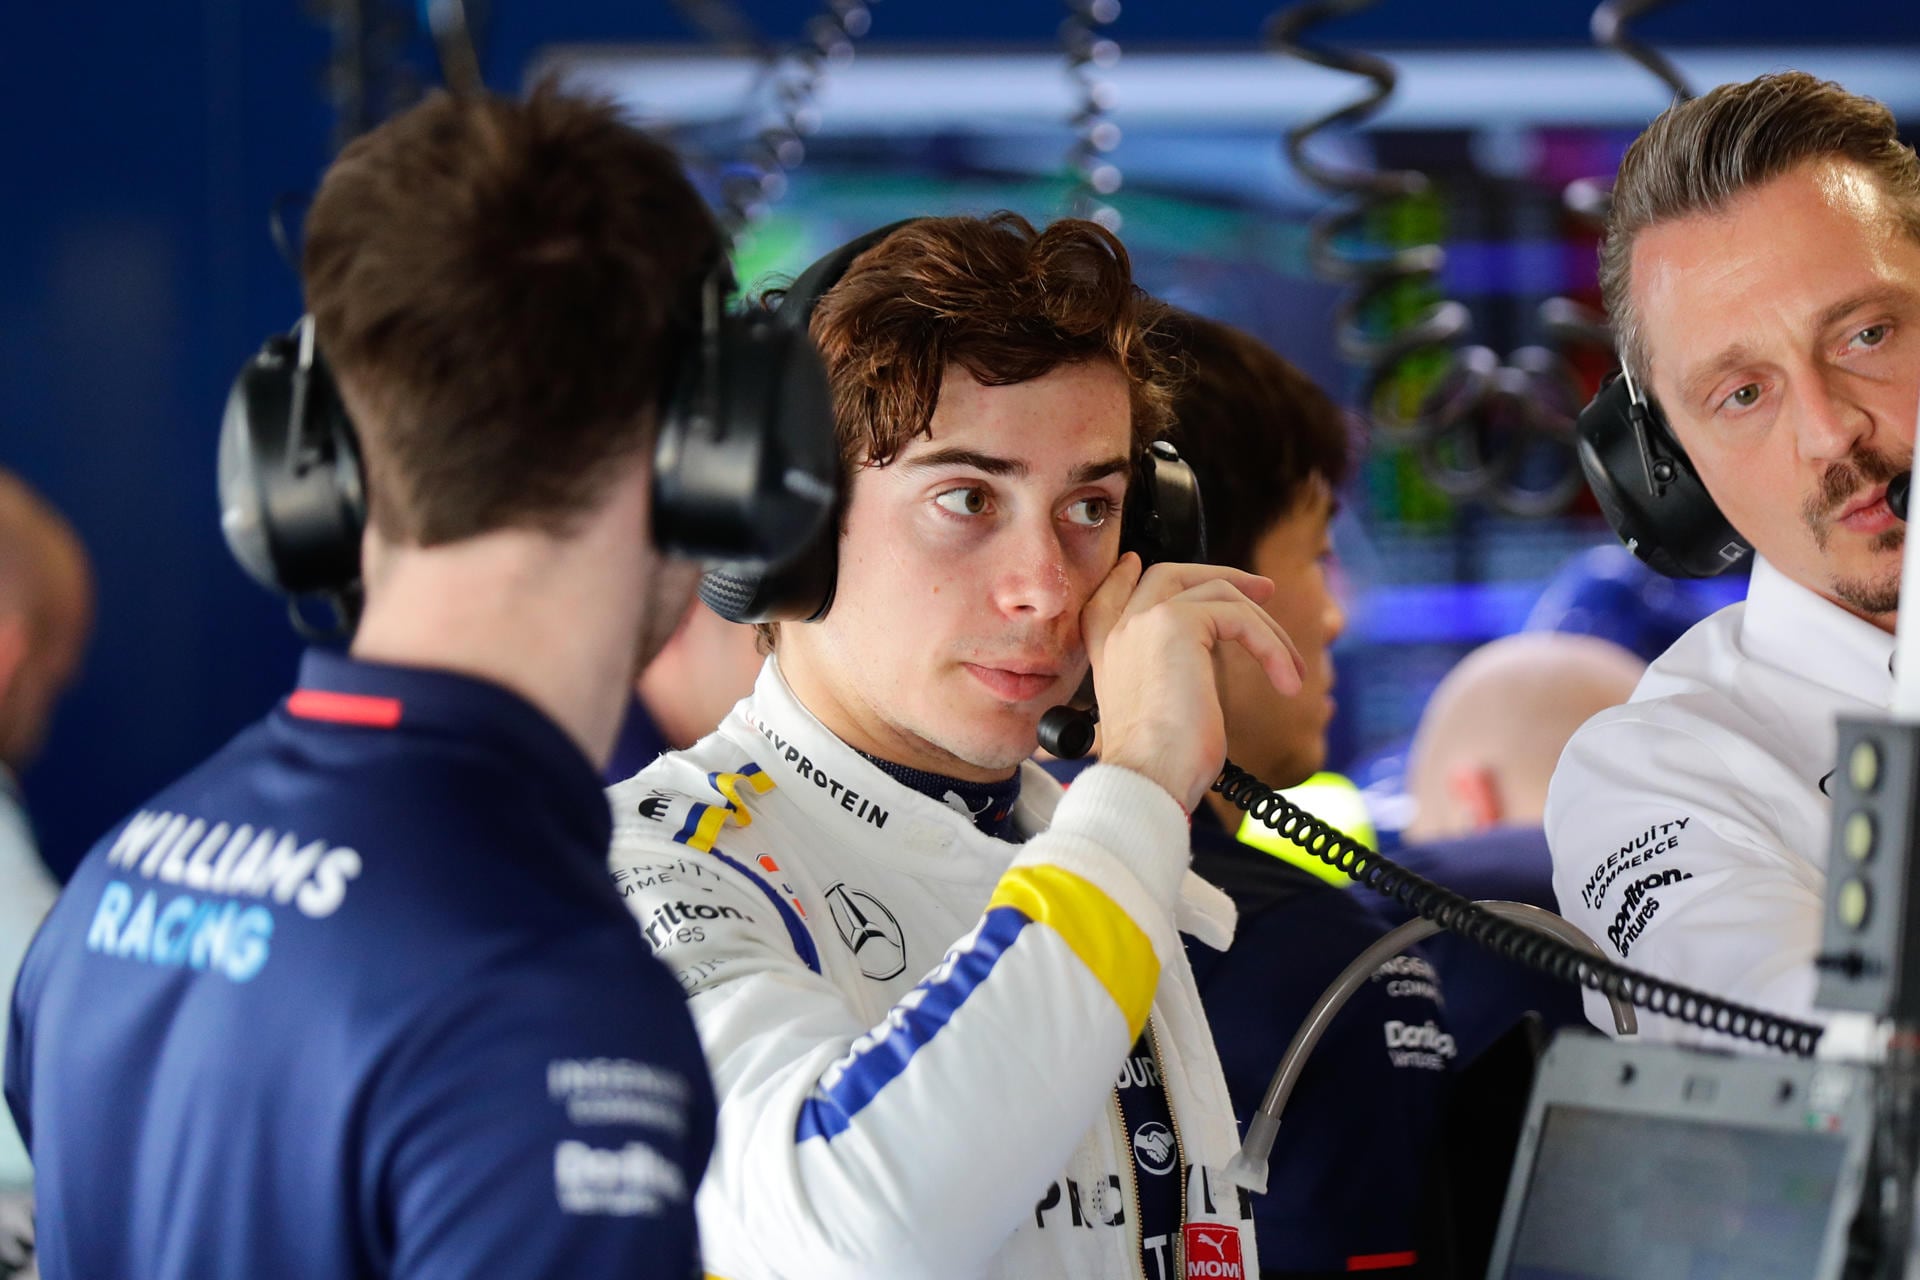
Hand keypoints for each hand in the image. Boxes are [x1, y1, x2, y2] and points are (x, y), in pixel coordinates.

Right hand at [1082, 554, 1303, 811]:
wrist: (1148, 778)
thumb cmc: (1159, 763)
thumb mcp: (1160, 708)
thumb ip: (1172, 671)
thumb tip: (1211, 655)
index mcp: (1107, 649)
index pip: (1113, 593)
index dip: (1131, 575)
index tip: (1145, 565)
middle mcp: (1119, 628)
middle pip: (1169, 574)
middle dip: (1218, 574)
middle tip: (1263, 590)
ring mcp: (1145, 620)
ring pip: (1217, 593)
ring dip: (1265, 628)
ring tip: (1289, 667)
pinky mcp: (1177, 623)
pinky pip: (1240, 617)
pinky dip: (1272, 648)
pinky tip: (1286, 681)